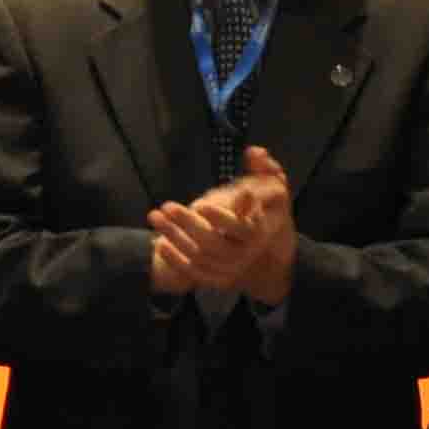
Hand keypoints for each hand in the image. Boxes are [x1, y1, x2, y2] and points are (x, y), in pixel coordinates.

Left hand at [146, 147, 294, 302]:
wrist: (269, 249)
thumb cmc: (268, 209)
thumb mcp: (274, 186)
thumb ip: (264, 168)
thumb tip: (253, 151)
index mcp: (258, 232)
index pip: (239, 227)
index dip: (220, 217)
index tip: (199, 204)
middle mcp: (245, 254)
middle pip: (213, 243)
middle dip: (187, 224)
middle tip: (167, 206)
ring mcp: (230, 269)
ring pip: (199, 257)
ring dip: (174, 237)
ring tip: (155, 217)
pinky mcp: (217, 278)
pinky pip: (193, 272)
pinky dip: (174, 259)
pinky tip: (159, 242)